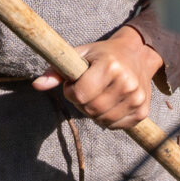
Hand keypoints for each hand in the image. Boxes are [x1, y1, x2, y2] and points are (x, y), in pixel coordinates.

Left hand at [34, 26, 164, 130]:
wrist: (137, 54)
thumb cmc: (102, 55)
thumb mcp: (80, 55)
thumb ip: (57, 70)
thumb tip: (36, 85)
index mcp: (110, 65)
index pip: (80, 94)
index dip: (71, 91)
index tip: (74, 83)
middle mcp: (127, 82)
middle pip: (90, 109)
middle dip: (81, 103)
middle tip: (84, 90)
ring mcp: (137, 98)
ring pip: (102, 120)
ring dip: (93, 112)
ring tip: (97, 95)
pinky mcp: (143, 112)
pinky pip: (115, 126)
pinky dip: (106, 119)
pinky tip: (109, 103)